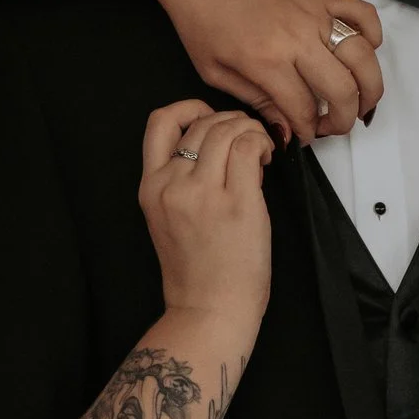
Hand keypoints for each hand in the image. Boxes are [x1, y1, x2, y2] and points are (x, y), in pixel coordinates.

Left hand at [137, 0, 384, 142]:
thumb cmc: (198, 14)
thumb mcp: (213, 69)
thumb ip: (254, 100)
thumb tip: (285, 128)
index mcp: (266, 61)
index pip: (305, 109)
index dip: (309, 131)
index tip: (305, 135)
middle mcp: (297, 37)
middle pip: (342, 89)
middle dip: (344, 119)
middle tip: (335, 126)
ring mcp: (314, 12)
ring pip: (363, 56)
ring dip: (369, 86)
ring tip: (360, 101)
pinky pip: (363, 14)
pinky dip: (373, 35)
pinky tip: (363, 51)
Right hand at [137, 100, 274, 323]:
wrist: (209, 310)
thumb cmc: (198, 272)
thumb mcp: (171, 218)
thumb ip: (185, 180)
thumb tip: (224, 148)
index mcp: (151, 187)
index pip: (160, 122)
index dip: (188, 108)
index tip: (208, 119)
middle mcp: (172, 185)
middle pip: (201, 122)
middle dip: (231, 121)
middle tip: (247, 139)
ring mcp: (203, 193)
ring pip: (227, 129)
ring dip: (250, 129)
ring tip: (260, 150)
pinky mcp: (237, 203)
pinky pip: (249, 148)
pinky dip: (262, 143)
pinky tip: (267, 159)